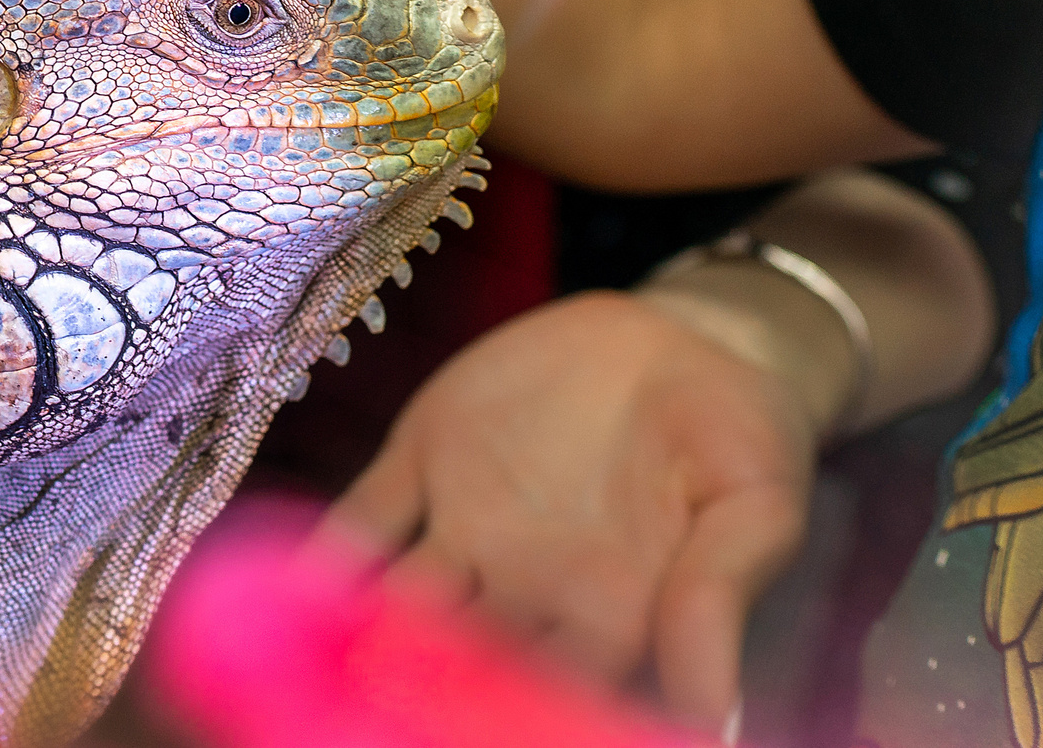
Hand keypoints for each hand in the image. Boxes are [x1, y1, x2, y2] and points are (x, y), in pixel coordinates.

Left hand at [318, 291, 811, 734]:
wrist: (683, 336)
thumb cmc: (739, 436)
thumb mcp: (751, 509)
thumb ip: (718, 599)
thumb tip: (716, 719)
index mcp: (606, 622)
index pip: (554, 702)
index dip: (517, 723)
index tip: (485, 737)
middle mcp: (523, 593)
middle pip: (461, 669)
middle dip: (421, 703)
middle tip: (381, 727)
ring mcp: (464, 529)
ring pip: (403, 604)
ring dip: (362, 643)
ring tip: (326, 683)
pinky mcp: (423, 461)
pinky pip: (366, 516)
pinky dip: (328, 551)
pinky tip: (291, 586)